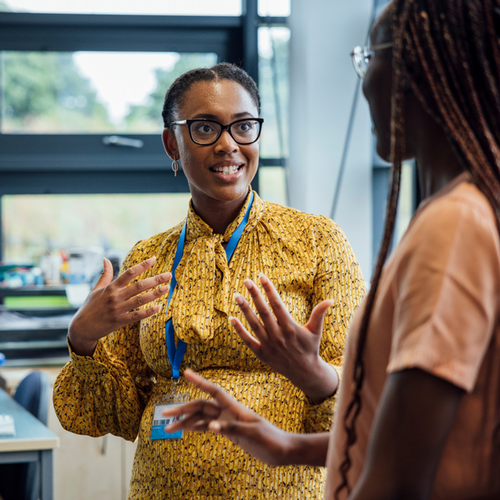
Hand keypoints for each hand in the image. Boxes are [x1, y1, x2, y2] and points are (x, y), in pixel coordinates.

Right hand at [68, 256, 170, 355]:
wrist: (81, 328)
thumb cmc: (90, 307)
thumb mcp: (96, 289)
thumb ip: (105, 275)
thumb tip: (105, 259)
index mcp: (111, 287)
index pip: (129, 273)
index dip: (142, 265)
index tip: (154, 259)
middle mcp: (115, 297)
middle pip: (139, 285)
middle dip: (155, 279)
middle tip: (169, 275)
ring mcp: (117, 309)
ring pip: (140, 300)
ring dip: (155, 294)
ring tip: (167, 288)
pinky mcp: (119, 321)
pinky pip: (136, 316)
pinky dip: (148, 311)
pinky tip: (159, 307)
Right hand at [163, 369, 292, 465]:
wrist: (281, 450)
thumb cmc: (270, 439)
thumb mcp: (252, 433)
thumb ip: (232, 428)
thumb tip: (211, 426)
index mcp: (234, 408)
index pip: (214, 390)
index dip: (200, 381)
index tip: (186, 372)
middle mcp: (228, 412)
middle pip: (201, 406)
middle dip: (183, 409)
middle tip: (165, 414)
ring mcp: (227, 421)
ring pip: (202, 418)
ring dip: (186, 422)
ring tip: (169, 429)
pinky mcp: (228, 431)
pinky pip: (207, 427)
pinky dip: (195, 427)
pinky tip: (185, 430)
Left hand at [231, 274, 337, 403]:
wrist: (305, 373)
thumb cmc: (310, 348)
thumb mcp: (315, 330)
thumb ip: (319, 313)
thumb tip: (331, 300)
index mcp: (291, 327)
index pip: (277, 304)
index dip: (269, 289)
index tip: (261, 276)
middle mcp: (278, 335)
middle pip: (264, 312)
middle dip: (255, 295)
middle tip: (247, 281)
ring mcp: (269, 345)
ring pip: (254, 324)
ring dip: (244, 310)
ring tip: (236, 295)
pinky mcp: (261, 354)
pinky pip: (248, 340)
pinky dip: (239, 330)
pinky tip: (231, 318)